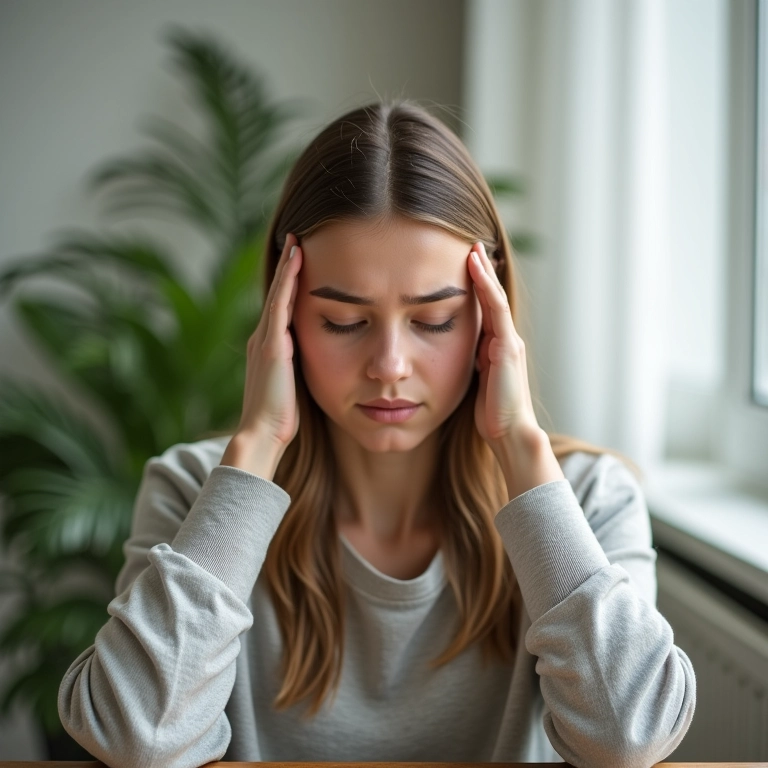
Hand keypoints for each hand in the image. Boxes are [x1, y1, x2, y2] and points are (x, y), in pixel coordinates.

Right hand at [234, 233, 302, 448]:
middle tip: (295, 239)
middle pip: (278, 294)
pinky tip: (296, 259)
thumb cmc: (280, 419)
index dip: (289, 284)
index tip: (300, 261)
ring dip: (287, 266)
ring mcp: (265, 339)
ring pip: (278, 293)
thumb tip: (316, 361)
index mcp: (269, 348)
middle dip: (287, 267)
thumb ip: (299, 369)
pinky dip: (288, 280)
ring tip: (296, 241)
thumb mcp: (293, 387)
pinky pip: (281, 303)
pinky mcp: (272, 344)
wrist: (262, 434)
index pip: (282, 308)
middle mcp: (263, 338)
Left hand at [468, 241, 541, 448]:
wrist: (508, 433)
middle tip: (471, 244)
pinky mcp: (507, 346)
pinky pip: (495, 308)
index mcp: (497, 347)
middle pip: (493, 297)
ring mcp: (508, 340)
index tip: (466, 263)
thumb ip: (473, 361)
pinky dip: (486, 286)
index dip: (477, 285)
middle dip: (483, 271)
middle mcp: (506, 339)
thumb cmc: (491, 412)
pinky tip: (475, 268)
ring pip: (495, 297)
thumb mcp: (477, 380)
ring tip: (473, 248)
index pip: (486, 309)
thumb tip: (460, 349)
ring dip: (484, 271)